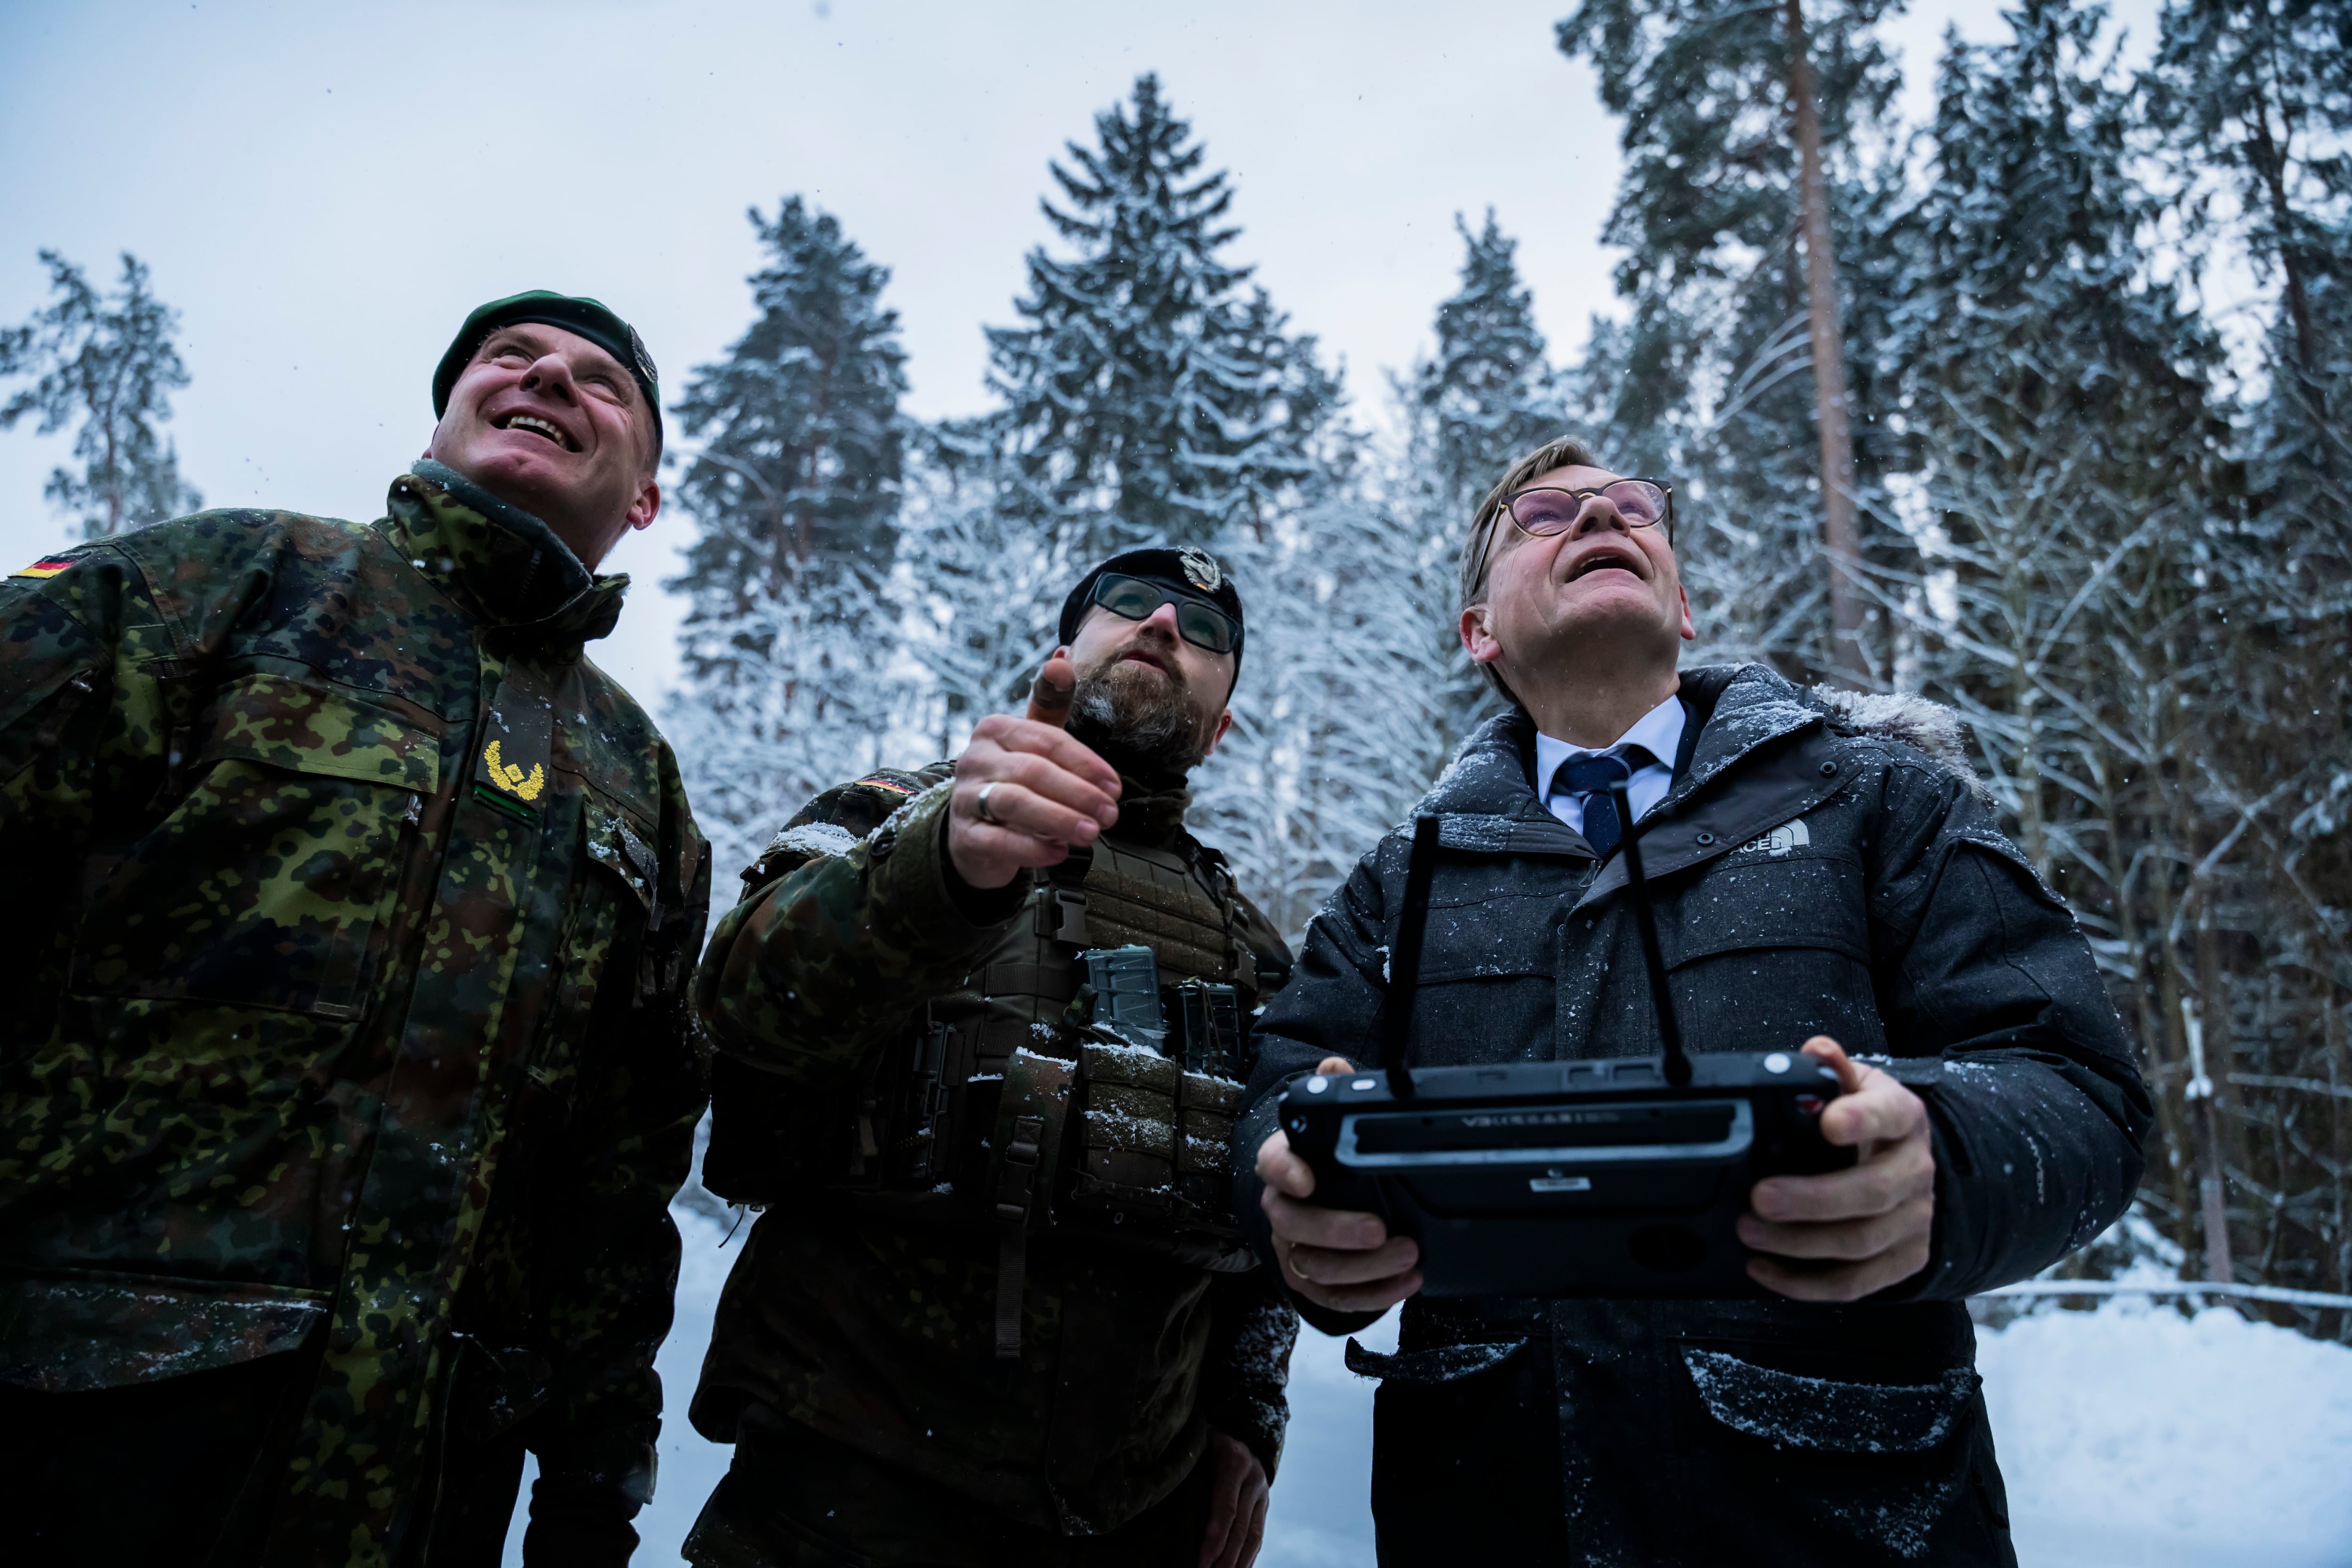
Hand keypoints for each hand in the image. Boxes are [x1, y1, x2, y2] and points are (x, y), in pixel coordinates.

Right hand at [948, 655, 1120, 889]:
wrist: (973, 832)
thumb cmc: (1013, 780)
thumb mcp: (1031, 743)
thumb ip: (1050, 706)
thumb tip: (1061, 658)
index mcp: (995, 730)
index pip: (1047, 741)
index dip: (1086, 764)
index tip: (1115, 787)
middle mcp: (975, 759)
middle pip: (1033, 772)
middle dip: (1079, 793)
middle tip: (1110, 814)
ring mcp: (966, 798)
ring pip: (1014, 803)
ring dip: (1059, 819)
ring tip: (1092, 833)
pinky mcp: (965, 836)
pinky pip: (999, 841)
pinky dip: (1033, 848)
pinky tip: (1060, 853)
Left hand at [1197, 1430, 1268, 1567]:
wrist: (1243, 1427)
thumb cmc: (1209, 1438)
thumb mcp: (1200, 1442)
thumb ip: (1190, 1465)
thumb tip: (1162, 1495)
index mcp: (1234, 1462)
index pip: (1225, 1508)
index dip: (1214, 1538)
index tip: (1202, 1561)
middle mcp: (1253, 1478)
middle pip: (1240, 1527)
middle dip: (1226, 1558)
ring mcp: (1262, 1492)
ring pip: (1253, 1535)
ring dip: (1239, 1562)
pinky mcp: (1265, 1503)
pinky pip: (1259, 1533)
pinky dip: (1249, 1555)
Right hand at [1255, 1058, 1423, 1313]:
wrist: (1315, 1193)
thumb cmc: (1328, 1156)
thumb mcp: (1334, 1122)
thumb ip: (1336, 1090)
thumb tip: (1335, 1066)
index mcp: (1285, 1164)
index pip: (1271, 1163)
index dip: (1285, 1172)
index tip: (1307, 1179)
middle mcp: (1282, 1208)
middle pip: (1292, 1224)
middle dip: (1336, 1230)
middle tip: (1380, 1230)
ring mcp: (1293, 1249)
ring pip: (1314, 1268)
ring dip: (1364, 1269)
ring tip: (1409, 1257)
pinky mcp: (1310, 1282)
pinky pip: (1332, 1298)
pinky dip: (1371, 1296)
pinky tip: (1404, 1285)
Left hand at [1739, 1036, 1935, 1300]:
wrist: (1908, 1162)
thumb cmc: (1868, 1120)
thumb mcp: (1856, 1086)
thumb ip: (1833, 1070)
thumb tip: (1816, 1049)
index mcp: (1902, 1118)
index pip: (1889, 1116)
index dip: (1862, 1121)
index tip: (1828, 1124)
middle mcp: (1916, 1170)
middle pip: (1873, 1192)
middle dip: (1812, 1200)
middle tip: (1759, 1197)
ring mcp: (1914, 1220)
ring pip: (1861, 1242)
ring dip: (1799, 1243)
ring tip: (1749, 1231)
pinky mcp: (1904, 1259)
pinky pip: (1857, 1283)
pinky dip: (1807, 1283)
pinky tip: (1765, 1270)